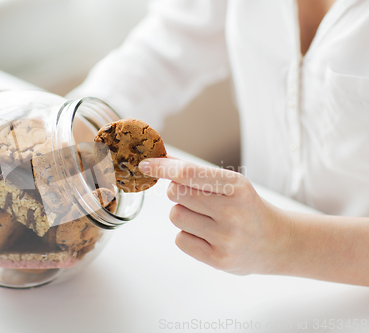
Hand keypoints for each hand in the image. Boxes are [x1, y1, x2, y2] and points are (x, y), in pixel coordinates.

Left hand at [138, 158, 290, 275]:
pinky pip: (180, 239)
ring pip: (175, 216)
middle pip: (176, 194)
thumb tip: (162, 160)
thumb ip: (195, 173)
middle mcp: (232, 212)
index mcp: (236, 187)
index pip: (188, 174)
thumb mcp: (231, 184)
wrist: (276, 242)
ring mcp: (225, 238)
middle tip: (197, 198)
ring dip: (183, 214)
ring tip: (205, 218)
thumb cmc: (246, 207)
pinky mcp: (218, 259)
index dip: (162, 168)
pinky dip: (187, 235)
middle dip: (178, 192)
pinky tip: (207, 236)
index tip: (145, 165)